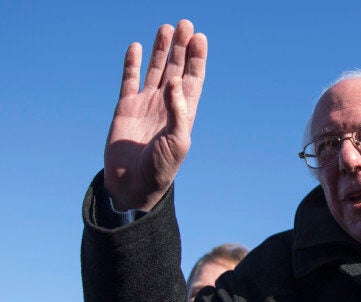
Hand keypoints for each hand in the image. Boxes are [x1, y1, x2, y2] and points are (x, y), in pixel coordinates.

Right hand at [104, 20, 206, 210]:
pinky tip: (137, 47)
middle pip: (176, 68)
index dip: (197, 59)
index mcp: (183, 112)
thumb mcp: (178, 141)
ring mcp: (146, 104)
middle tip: (185, 24)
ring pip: (155, 70)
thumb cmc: (161, 167)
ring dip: (161, 50)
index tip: (200, 37)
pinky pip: (129, 80)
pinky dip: (132, 64)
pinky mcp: (126, 107)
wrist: (133, 184)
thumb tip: (174, 81)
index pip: (193, 79)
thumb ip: (178, 112)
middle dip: (181, 47)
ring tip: (166, 28)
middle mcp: (166, 104)